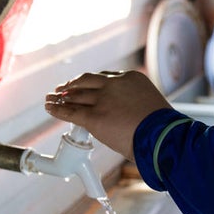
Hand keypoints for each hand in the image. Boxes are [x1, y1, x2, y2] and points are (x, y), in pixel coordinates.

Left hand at [44, 70, 171, 160]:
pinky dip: (58, 109)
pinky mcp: (94, 116)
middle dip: (72, 85)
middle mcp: (114, 84)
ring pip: (76, 96)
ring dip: (61, 97)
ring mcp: (103, 100)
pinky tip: (51, 108)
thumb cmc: (162, 128)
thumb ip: (134, 105)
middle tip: (62, 89)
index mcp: (130, 78)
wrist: (162, 136)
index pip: (105, 77)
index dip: (91, 83)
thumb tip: (125, 116)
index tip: (84, 86)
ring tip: (51, 98)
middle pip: (86, 82)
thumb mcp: (150, 106)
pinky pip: (70, 111)